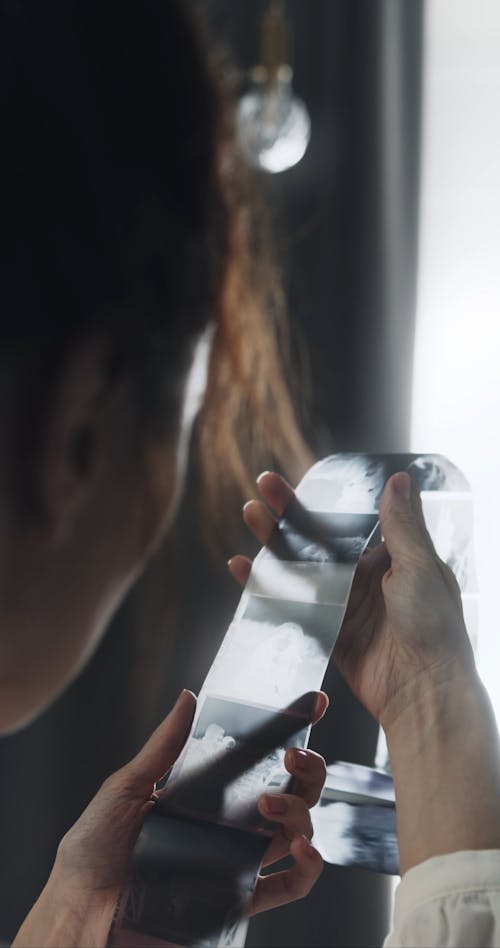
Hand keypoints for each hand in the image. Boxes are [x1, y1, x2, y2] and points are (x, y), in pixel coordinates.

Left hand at [14, 690, 327, 946]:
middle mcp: (229, 825)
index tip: (312, 705)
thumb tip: (187, 699)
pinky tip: (302, 849)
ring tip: (271, 802)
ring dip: (301, 811)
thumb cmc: (94, 849)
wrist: (80, 908)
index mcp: (206, 793)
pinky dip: (308, 868)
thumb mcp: (127, 787)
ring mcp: (237, 860)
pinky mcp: (238, 898)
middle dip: (306, 770)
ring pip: (296, 831)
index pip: (256, 760)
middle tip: (294, 755)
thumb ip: (164, 746)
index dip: (288, 733)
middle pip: (290, 792)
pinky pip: (287, 887)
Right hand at [233, 471, 499, 874]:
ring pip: (302, 569)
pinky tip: (247, 570)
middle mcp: (368, 579)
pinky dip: (269, 588)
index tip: (304, 479)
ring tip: (250, 517)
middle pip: (319, 541)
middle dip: (290, 514)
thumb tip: (398, 479)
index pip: (349, 522)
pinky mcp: (329, 633)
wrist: (425, 694)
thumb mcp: (420, 567)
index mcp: (393, 558)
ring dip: (275, 544)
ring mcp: (346, 606)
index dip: (322, 501)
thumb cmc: (435, 630)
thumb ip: (402, 525)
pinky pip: (294, 606)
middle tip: (263, 489)